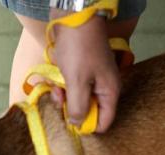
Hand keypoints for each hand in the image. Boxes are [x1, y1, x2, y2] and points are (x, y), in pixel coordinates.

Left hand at [51, 10, 119, 132]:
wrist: (73, 18)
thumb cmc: (79, 49)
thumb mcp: (77, 82)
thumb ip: (78, 107)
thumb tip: (77, 124)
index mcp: (110, 92)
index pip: (104, 121)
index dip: (87, 125)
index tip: (71, 121)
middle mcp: (104, 87)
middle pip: (89, 110)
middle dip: (72, 108)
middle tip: (60, 99)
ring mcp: (92, 77)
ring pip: (78, 98)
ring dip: (64, 96)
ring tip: (54, 88)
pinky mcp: (81, 70)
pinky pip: (72, 86)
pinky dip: (62, 85)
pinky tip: (54, 80)